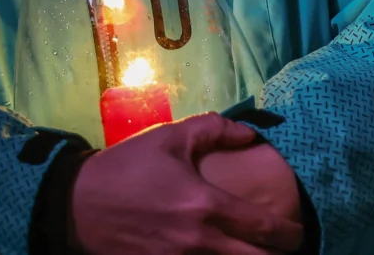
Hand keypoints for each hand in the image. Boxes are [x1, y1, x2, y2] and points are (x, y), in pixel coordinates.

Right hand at [69, 113, 303, 254]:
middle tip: (285, 249)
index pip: (264, 228)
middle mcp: (198, 242)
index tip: (298, 231)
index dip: (290, 233)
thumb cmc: (126, 168)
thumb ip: (215, 129)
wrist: (75, 205)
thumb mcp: (170, 138)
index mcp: (205, 205)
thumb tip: (251, 135)